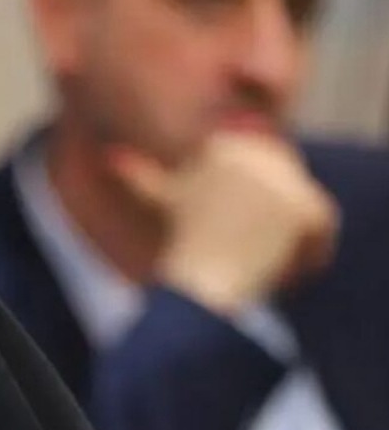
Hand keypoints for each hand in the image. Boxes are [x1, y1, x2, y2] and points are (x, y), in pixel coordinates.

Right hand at [109, 133, 337, 315]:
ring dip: (285, 242)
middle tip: (241, 253)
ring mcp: (278, 178)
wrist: (192, 286)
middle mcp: (251, 151)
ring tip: (251, 262)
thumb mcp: (157, 201)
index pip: (260, 171)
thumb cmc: (174, 248)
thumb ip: (137, 174)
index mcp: (220, 143)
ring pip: (303, 212)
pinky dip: (308, 256)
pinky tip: (277, 271)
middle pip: (285, 190)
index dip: (250, 209)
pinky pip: (321, 232)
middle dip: (270, 224)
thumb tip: (107, 155)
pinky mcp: (302, 207)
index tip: (228, 236)